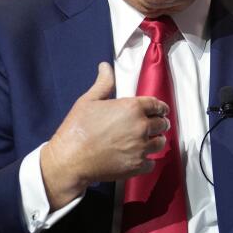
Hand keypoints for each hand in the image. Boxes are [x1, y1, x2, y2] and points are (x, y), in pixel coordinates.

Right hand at [40, 62, 170, 208]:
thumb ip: (103, 83)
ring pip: (160, 143)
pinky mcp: (137, 166)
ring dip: (156, 140)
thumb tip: (105, 66)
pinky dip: (147, 160)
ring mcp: (141, 148)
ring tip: (150, 141)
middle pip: (162, 124)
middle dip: (160, 123)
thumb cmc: (77, 128)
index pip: (157, 105)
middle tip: (156, 126)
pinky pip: (152, 163)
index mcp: (132, 108)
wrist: (70, 160)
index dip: (160, 107)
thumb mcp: (88, 100)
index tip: (161, 111)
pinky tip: (140, 158)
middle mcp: (141, 127)